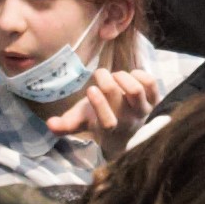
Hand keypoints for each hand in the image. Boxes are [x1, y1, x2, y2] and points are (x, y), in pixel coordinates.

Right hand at [46, 67, 162, 142]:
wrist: (125, 129)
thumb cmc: (97, 119)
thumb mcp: (81, 122)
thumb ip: (65, 125)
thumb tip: (50, 124)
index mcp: (109, 128)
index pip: (108, 122)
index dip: (99, 105)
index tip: (90, 90)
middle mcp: (128, 120)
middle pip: (119, 97)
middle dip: (106, 81)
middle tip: (99, 74)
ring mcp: (144, 110)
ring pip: (136, 89)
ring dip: (122, 77)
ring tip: (114, 76)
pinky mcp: (155, 100)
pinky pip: (151, 83)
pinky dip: (139, 74)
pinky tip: (130, 75)